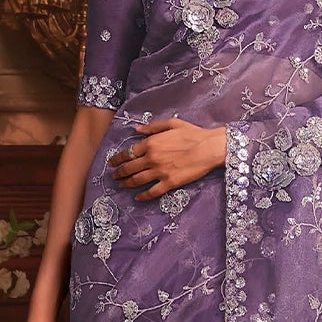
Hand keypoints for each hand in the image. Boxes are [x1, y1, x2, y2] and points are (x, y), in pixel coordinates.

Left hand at [107, 118, 226, 200]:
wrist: (209, 148)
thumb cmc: (192, 134)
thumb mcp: (171, 123)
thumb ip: (152, 127)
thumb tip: (136, 129)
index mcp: (151, 143)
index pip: (128, 153)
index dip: (117, 159)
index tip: (112, 162)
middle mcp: (152, 158)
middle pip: (130, 168)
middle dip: (119, 173)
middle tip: (114, 176)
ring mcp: (160, 172)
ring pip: (137, 180)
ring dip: (127, 184)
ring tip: (121, 186)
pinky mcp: (170, 183)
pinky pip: (152, 192)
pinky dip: (143, 196)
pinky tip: (138, 197)